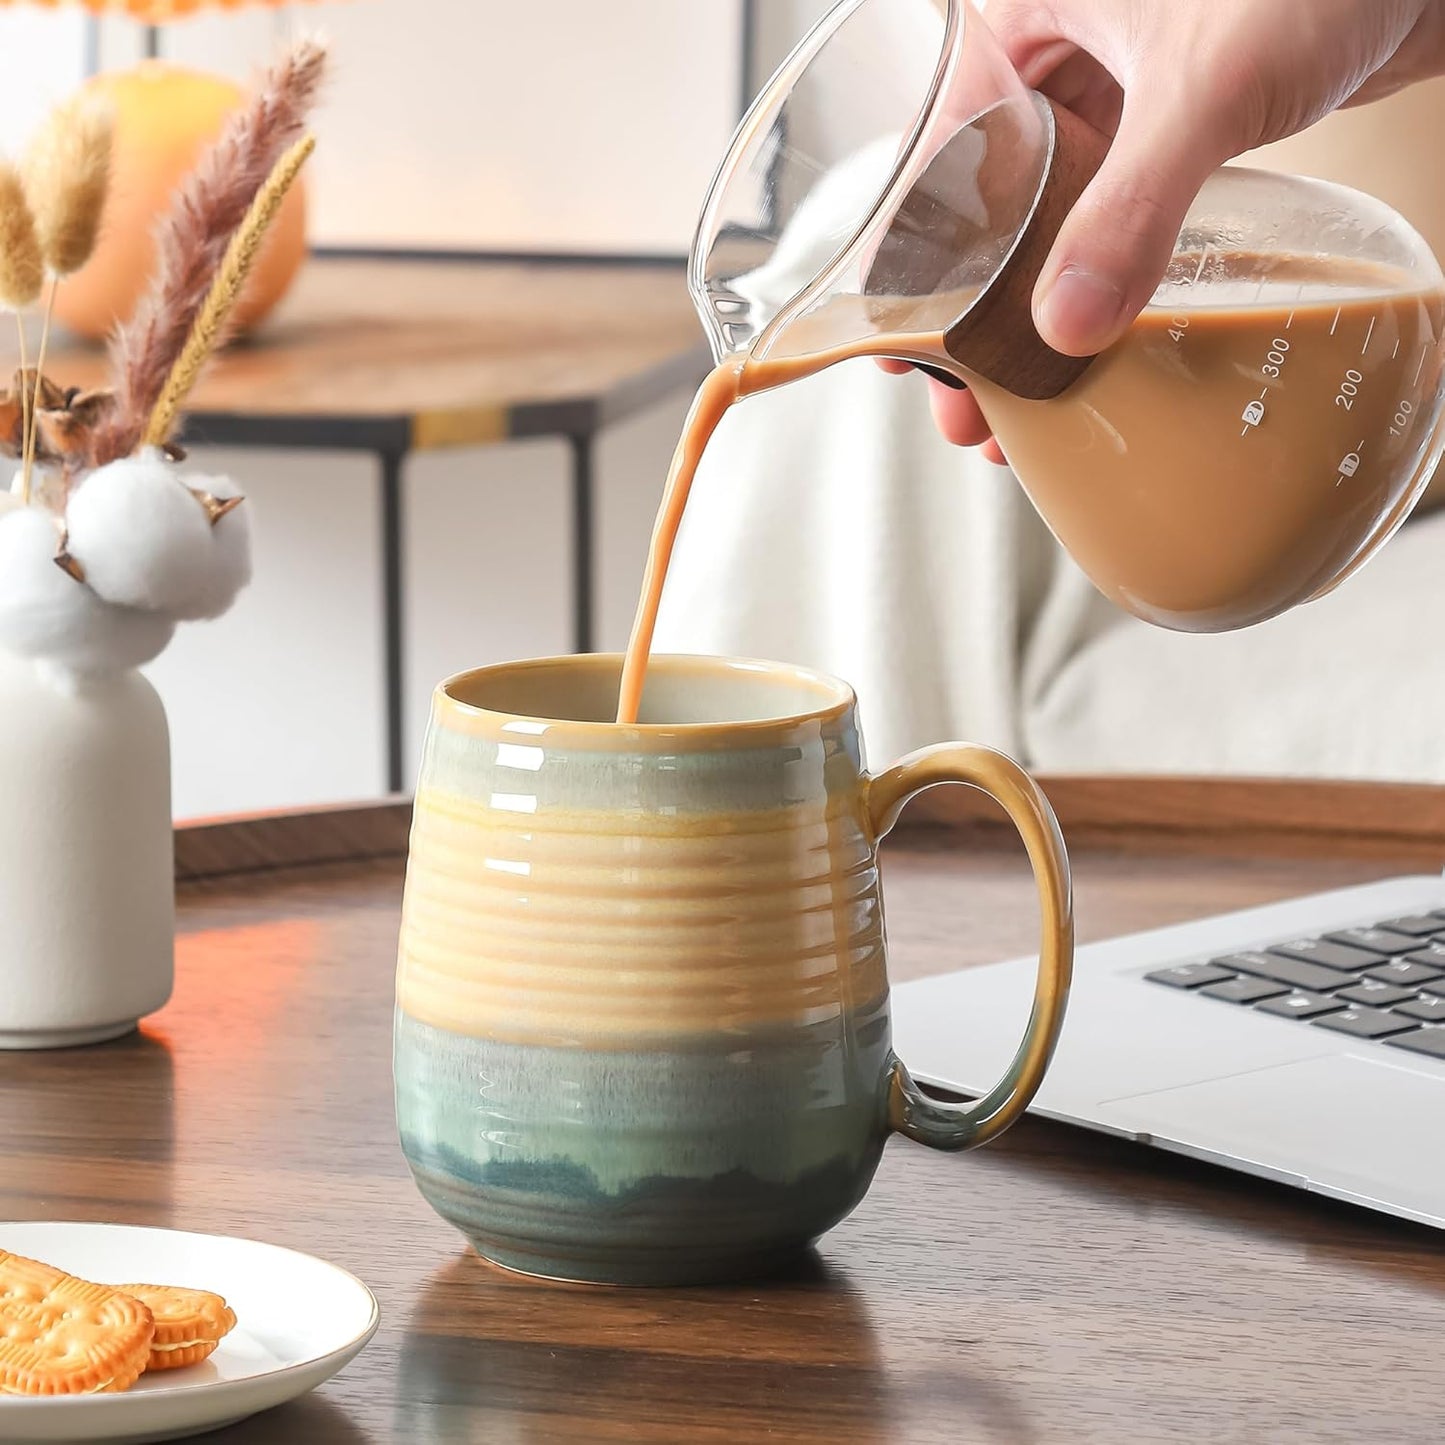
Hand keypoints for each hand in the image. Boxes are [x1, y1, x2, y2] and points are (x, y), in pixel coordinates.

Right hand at [912, 0, 1444, 453]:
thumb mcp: (1207, 85)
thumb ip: (1135, 205)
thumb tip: (1067, 328)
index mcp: (1024, 12)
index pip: (935, 153)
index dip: (911, 262)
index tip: (899, 348)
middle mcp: (1059, 47)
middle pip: (984, 206)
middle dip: (975, 317)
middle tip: (968, 406)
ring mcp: (1116, 85)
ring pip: (1046, 218)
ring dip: (1035, 312)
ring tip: (1027, 404)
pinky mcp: (1172, 116)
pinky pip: (1112, 211)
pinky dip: (1098, 277)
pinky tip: (1095, 340)